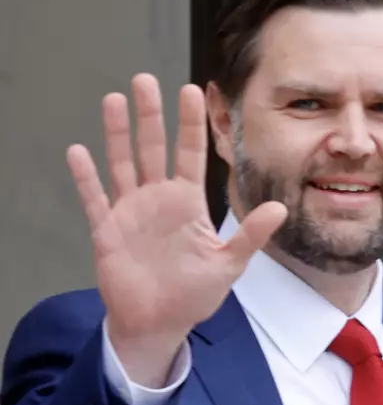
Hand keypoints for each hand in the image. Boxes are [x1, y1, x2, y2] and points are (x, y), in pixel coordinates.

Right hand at [66, 74, 287, 386]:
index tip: (191, 90)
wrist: (159, 324)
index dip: (190, 124)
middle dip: (149, 116)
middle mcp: (157, 199)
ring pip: (122, 164)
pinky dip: (86, 178)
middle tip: (145, 80)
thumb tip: (280, 208)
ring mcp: (130, 212)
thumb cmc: (193, 295)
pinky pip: (95, 199)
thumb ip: (250, 235)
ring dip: (117, 134)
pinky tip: (78, 152)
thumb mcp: (228, 264)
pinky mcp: (107, 231)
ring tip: (114, 99)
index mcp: (186, 203)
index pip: (189, 154)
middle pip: (152, 149)